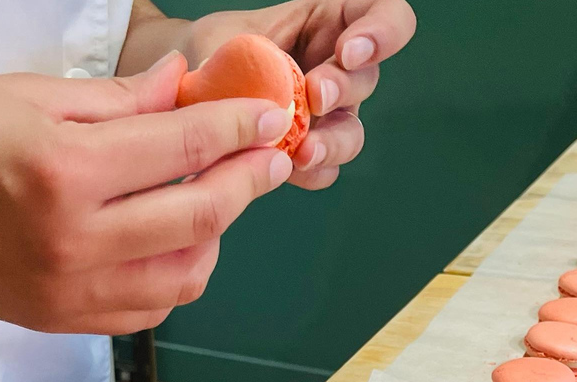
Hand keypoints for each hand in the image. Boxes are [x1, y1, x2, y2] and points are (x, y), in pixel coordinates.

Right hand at [0, 52, 292, 333]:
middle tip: (271, 157)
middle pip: (201, 214)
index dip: (239, 126)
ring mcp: (72, 289)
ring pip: (188, 274)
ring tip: (217, 197)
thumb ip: (121, 97)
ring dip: (218, 233)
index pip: (183, 146)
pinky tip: (177, 242)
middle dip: (250, 179)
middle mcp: (75, 239)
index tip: (270, 117)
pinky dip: (180, 274)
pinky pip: (152, 309)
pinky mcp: (67, 319)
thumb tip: (183, 81)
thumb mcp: (33, 99)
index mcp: (65, 171)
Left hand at [182, 0, 416, 188]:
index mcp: (328, 21)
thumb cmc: (214, 50)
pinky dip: (312, 172)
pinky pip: (326, 168)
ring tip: (305, 151)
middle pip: (367, 77)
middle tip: (316, 94)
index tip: (349, 52)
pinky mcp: (312, 148)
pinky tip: (289, 168)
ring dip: (334, 141)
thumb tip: (226, 92)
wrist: (193, 88)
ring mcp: (329, 113)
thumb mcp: (217, 40)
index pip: (380, 13)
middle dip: (344, 88)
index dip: (382, 32)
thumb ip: (229, 58)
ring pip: (352, 131)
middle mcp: (337, 68)